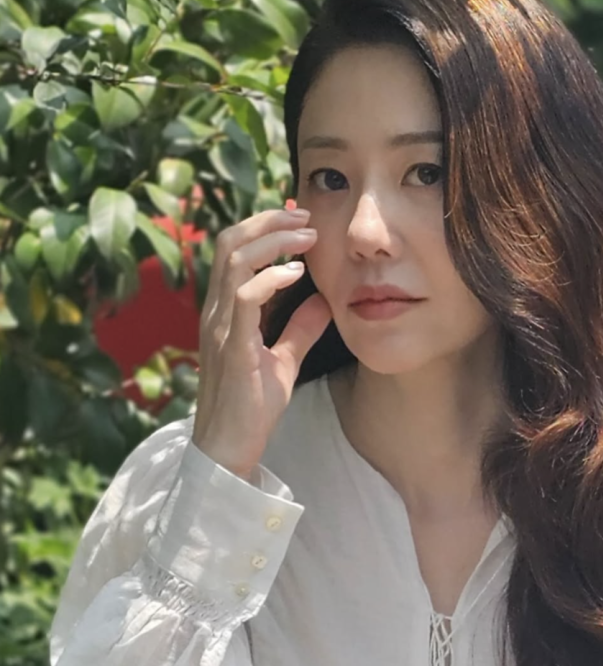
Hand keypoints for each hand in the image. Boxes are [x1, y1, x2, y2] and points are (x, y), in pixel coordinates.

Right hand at [192, 207, 331, 479]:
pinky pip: (245, 299)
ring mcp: (219, 328)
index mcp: (224, 311)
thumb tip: (323, 300)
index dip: (262, 227)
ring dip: (272, 240)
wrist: (229, 449)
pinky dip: (270, 277)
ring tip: (306, 237)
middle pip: (228, 243)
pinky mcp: (232, 348)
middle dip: (267, 221)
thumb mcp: (282, 360)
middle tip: (303, 216)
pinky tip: (296, 274)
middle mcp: (215, 312)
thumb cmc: (251, 407)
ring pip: (233, 261)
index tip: (298, 220)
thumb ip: (299, 328)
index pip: (233, 250)